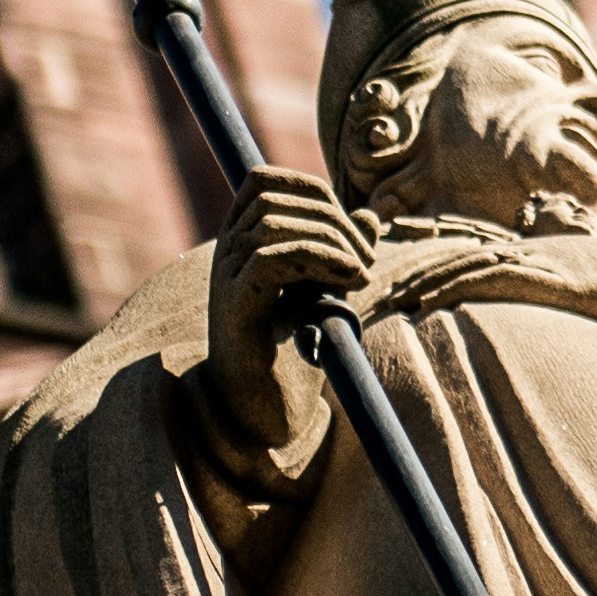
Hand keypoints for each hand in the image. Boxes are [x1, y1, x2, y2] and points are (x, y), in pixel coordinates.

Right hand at [202, 165, 373, 490]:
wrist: (263, 415)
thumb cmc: (291, 354)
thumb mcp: (324, 292)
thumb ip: (341, 253)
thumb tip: (370, 217)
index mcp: (242, 243)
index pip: (265, 180)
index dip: (314, 192)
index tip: (350, 234)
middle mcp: (226, 254)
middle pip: (272, 196)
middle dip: (330, 218)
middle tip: (364, 261)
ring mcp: (226, 280)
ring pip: (272, 223)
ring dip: (330, 240)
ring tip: (359, 276)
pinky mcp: (237, 309)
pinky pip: (269, 257)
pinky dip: (317, 258)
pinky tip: (349, 282)